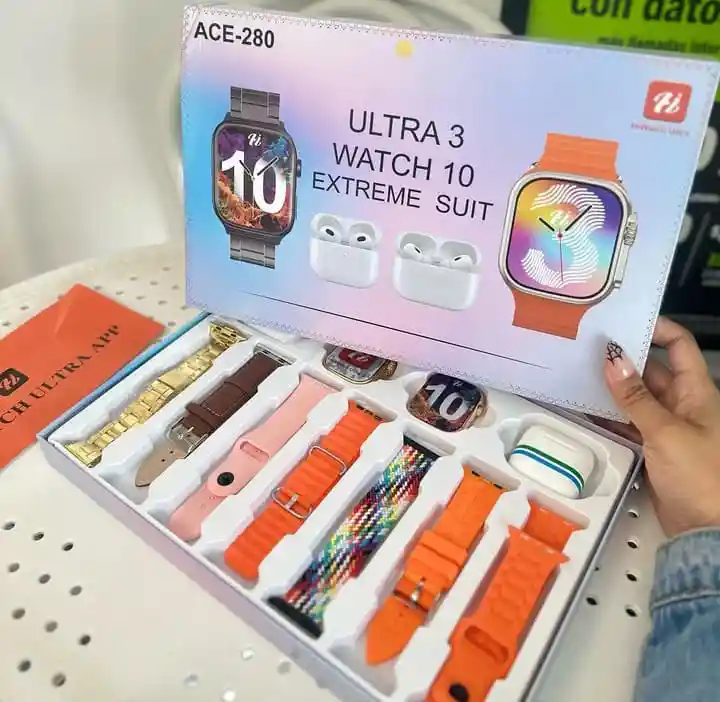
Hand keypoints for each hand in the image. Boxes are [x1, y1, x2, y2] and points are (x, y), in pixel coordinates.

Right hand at [603, 317, 719, 537]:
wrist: (705, 530)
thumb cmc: (699, 474)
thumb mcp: (665, 431)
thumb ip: (635, 396)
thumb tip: (612, 358)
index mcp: (697, 392)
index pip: (679, 346)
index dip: (656, 329)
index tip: (622, 321)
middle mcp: (683, 404)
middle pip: (652, 370)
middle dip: (623, 359)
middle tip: (585, 348)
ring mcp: (668, 427)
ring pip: (636, 398)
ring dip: (612, 388)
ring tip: (577, 373)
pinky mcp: (653, 449)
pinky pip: (628, 423)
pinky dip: (609, 416)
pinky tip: (584, 410)